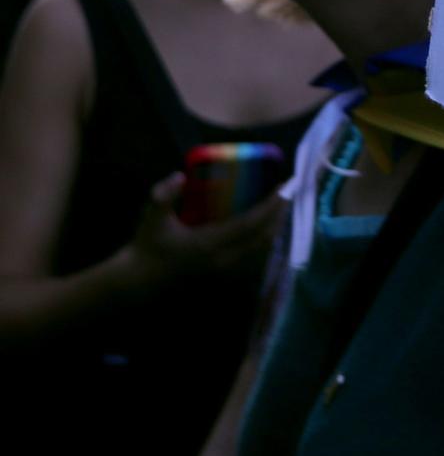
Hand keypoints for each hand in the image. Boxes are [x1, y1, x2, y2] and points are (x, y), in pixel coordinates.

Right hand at [124, 172, 283, 287]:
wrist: (141, 279)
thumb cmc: (148, 245)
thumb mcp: (151, 218)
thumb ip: (162, 196)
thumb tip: (179, 176)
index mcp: (209, 243)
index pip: (250, 224)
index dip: (270, 206)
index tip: (285, 187)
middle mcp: (223, 258)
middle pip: (264, 236)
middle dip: (280, 213)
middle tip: (290, 191)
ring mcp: (226, 269)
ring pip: (263, 248)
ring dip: (276, 226)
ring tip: (284, 204)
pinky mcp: (225, 273)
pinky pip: (255, 256)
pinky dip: (267, 239)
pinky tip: (270, 225)